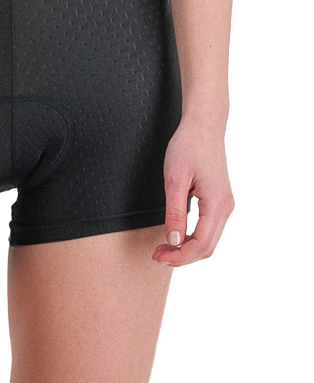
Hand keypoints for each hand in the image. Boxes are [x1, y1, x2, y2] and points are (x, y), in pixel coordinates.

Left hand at [152, 119, 233, 265]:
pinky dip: (192, 238)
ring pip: (209, 240)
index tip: (158, 256)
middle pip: (207, 247)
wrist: (203, 126)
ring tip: (163, 248)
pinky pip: (208, 228)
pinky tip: (175, 235)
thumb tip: (173, 240)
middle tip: (156, 255)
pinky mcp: (218, 200)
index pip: (201, 245)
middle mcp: (226, 208)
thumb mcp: (174, 179)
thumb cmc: (187, 147)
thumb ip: (174, 212)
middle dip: (182, 256)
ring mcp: (224, 204)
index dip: (179, 256)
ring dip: (186, 248)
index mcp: (217, 204)